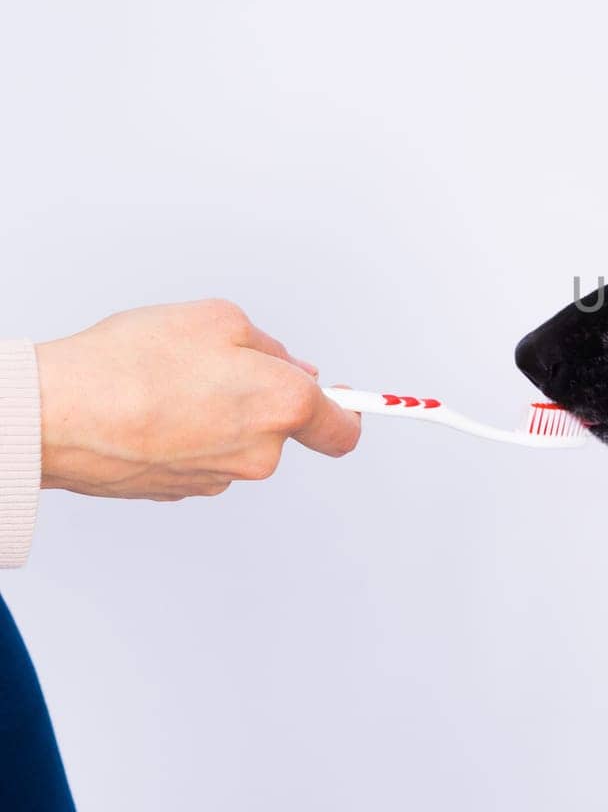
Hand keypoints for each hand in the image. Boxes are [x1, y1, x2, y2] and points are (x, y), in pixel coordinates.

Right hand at [34, 300, 360, 500]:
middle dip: (257, 393)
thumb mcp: (216, 319)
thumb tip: (290, 367)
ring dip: (217, 412)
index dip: (346, 411)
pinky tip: (147, 410)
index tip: (346, 399)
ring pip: (236, 438)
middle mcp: (260, 454)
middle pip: (280, 424)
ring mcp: (219, 479)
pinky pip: (200, 454)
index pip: (342, 429)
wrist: (56, 416)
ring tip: (165, 384)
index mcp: (283, 405)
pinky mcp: (179, 492)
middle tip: (210, 363)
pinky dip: (185, 433)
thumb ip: (268, 346)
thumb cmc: (130, 363)